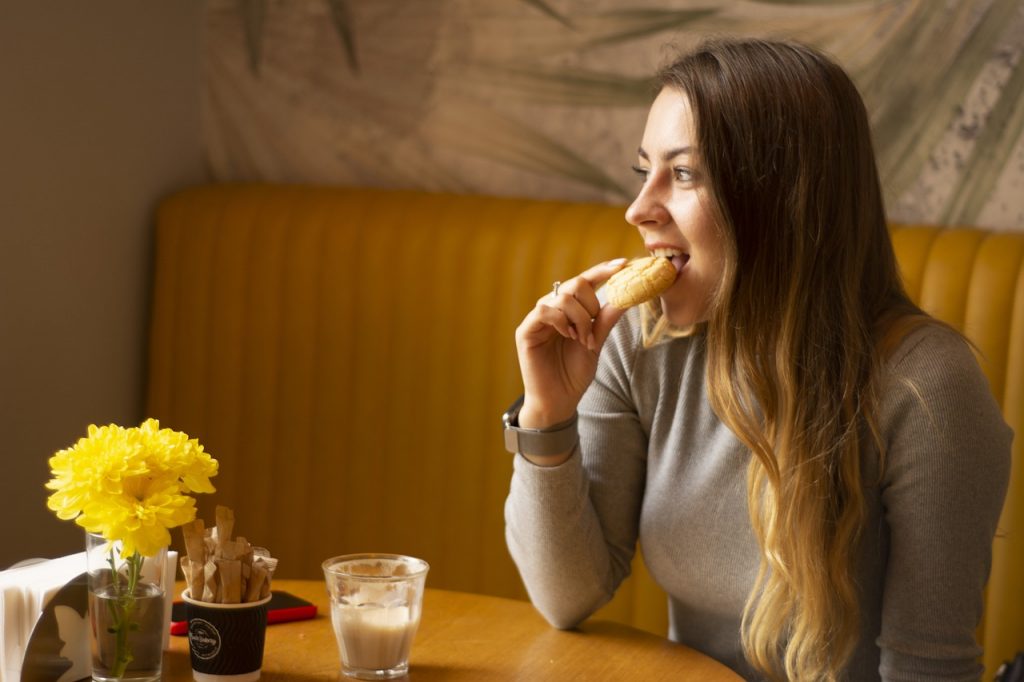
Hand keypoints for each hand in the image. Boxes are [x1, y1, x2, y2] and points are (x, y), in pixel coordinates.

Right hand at [514, 259, 627, 429]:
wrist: (559, 400)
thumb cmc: (575, 373)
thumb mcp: (597, 341)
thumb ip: (607, 319)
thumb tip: (628, 295)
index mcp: (568, 309)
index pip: (585, 281)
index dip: (602, 270)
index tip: (624, 264)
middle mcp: (552, 308)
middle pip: (576, 284)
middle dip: (591, 306)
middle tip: (593, 332)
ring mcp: (538, 318)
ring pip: (563, 297)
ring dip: (580, 319)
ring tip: (582, 340)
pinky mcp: (526, 330)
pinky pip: (544, 310)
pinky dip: (561, 320)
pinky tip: (568, 335)